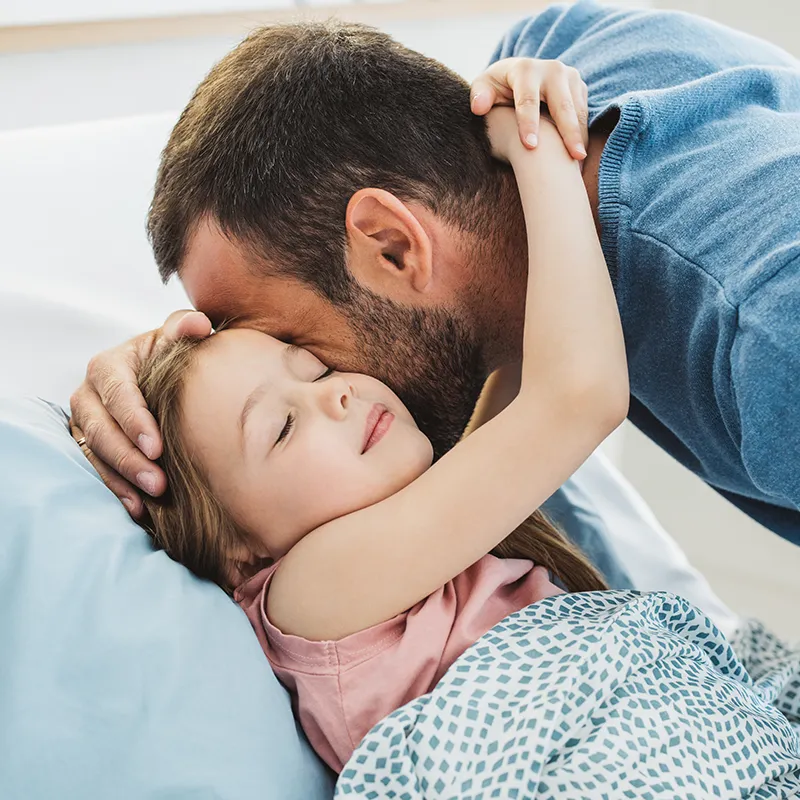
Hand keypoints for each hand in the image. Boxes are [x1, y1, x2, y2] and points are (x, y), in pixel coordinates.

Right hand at [69, 309, 212, 518]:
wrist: (163, 377)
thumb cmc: (172, 357)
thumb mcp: (178, 340)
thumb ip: (184, 330)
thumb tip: (197, 324)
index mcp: (109, 366)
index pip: (117, 393)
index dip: (134, 420)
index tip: (157, 446)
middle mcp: (90, 394)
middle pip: (102, 429)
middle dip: (129, 458)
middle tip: (158, 483)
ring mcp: (87, 422)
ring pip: (96, 453)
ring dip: (123, 478)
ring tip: (151, 498)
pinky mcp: (91, 446)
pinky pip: (98, 470)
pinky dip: (118, 489)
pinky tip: (139, 509)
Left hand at [471, 57, 588, 161]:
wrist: (520, 76)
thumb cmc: (497, 88)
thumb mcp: (483, 88)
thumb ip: (479, 96)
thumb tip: (479, 108)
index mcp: (525, 69)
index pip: (527, 100)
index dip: (528, 123)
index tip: (530, 146)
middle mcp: (551, 69)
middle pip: (562, 105)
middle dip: (568, 132)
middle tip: (574, 158)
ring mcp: (569, 77)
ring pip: (577, 110)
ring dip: (580, 138)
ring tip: (580, 164)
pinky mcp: (579, 87)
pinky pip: (584, 114)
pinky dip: (583, 135)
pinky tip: (579, 158)